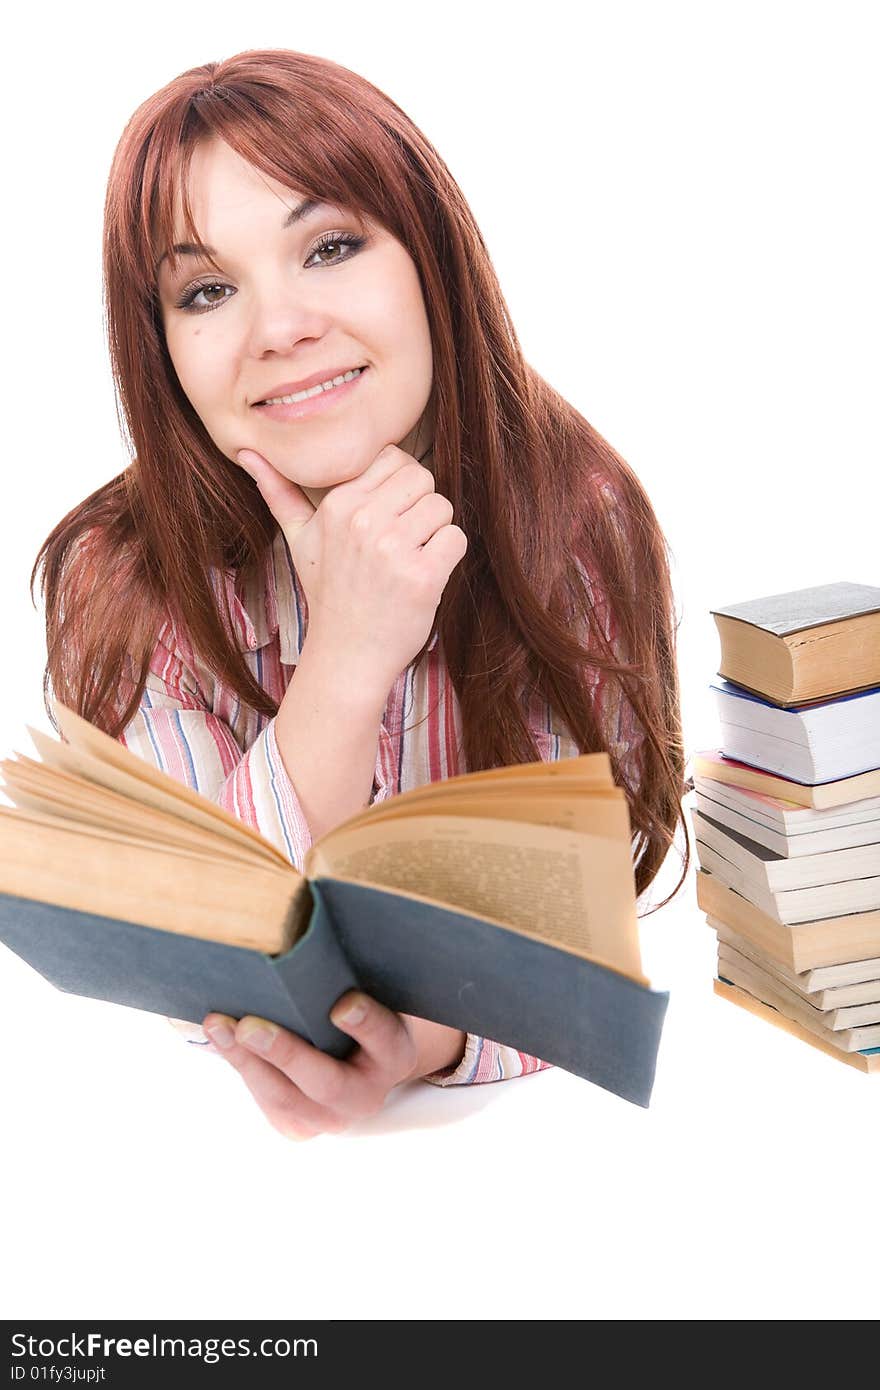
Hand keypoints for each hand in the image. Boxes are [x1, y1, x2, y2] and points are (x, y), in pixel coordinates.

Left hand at [201, 992, 419, 1139]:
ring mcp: (333, 1119)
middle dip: (285, 1054)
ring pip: (285, 1097)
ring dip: (246, 1061)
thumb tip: (304, 947)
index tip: (343, 1004)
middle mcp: (368, 1096)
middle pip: (327, 1082)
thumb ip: (348, 979)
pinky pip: (267, 1102)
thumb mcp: (370, 994)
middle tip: (250, 1027)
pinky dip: (241, 1067)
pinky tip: (221, 1037)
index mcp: (395, 1055)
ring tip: (219, 1025)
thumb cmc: (360, 1010)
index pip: (384, 1037)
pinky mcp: (300, 1127)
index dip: (365, 1022)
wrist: (358, 1061)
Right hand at [236, 444, 467, 692]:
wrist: (347, 655)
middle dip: (420, 505)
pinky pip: (455, 538)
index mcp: (338, 505)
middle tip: (403, 539)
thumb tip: (246, 451)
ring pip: (442, 507)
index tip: (388, 515)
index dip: (398, 485)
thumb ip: (278, 493)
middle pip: (422, 477)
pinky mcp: (422, 576)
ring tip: (410, 559)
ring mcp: (393, 549)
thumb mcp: (298, 540)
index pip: (393, 458)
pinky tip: (424, 575)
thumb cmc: (328, 594)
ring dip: (436, 532)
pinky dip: (448, 556)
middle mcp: (364, 521)